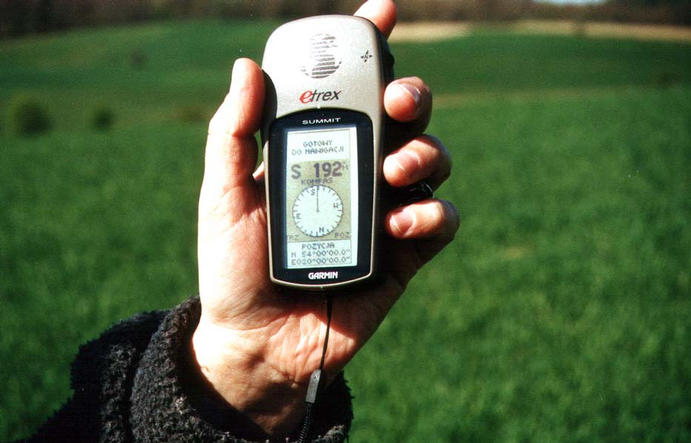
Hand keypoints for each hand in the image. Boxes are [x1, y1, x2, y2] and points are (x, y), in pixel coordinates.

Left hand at [192, 0, 458, 436]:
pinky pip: (443, 219)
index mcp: (316, 148)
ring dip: (426, 152)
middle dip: (411, 93)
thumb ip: (232, 132)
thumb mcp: (222, 195)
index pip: (347, 88)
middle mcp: (358, 170)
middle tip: (397, 99)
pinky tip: (400, 225)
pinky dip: (432, 213)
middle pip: (404, 115)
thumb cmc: (233, 267)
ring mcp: (385, 209)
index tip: (382, 10)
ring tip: (394, 171)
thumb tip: (248, 64)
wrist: (256, 340)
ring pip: (433, 158)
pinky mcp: (406, 252)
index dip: (369, 45)